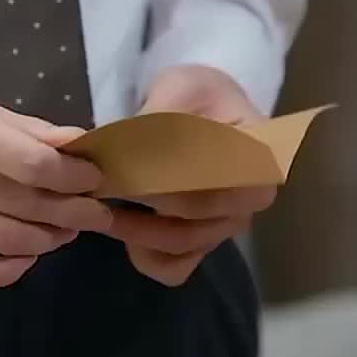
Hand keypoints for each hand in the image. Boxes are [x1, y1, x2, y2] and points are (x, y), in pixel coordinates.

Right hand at [0, 91, 111, 285]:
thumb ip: (23, 129)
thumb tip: (80, 145)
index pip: (28, 161)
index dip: (71, 175)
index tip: (95, 179)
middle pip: (22, 203)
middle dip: (71, 211)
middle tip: (96, 215)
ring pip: (4, 240)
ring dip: (47, 239)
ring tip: (66, 232)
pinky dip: (12, 266)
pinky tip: (28, 254)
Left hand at [110, 64, 275, 287]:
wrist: (205, 106)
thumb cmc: (198, 94)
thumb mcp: (180, 89)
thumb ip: (158, 119)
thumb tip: (124, 153)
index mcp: (258, 159)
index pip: (214, 181)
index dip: (169, 183)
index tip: (127, 174)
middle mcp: (249, 201)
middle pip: (195, 218)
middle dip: (143, 205)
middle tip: (98, 190)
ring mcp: (226, 225)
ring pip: (181, 246)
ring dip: (137, 232)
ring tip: (99, 208)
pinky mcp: (203, 242)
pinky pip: (175, 267)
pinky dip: (146, 256)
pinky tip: (123, 231)